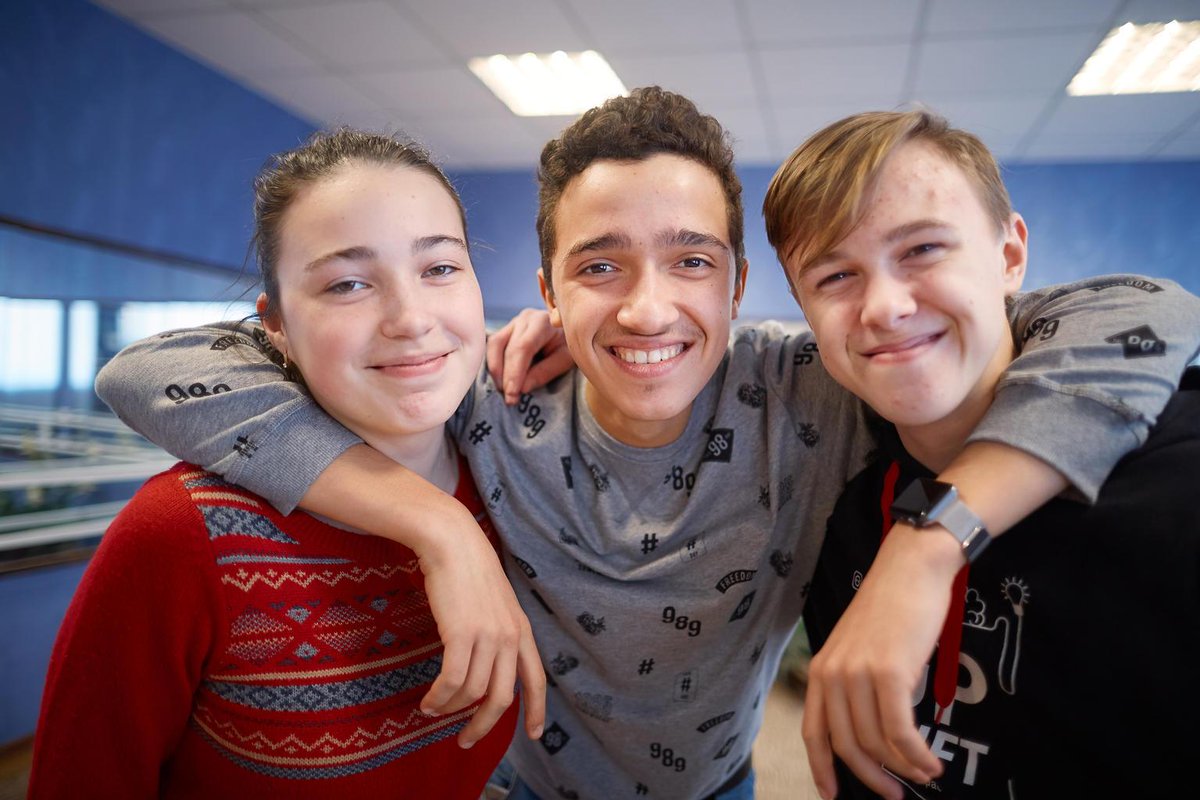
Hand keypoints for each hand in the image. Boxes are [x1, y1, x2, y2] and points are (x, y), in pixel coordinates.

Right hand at [415, 506, 545, 746]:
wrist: (452, 542)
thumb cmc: (467, 570)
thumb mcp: (495, 603)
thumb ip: (498, 632)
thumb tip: (486, 665)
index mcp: (522, 630)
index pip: (537, 679)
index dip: (536, 710)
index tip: (532, 735)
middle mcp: (510, 637)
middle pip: (502, 698)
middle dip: (483, 725)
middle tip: (465, 740)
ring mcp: (488, 636)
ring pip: (473, 694)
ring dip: (450, 710)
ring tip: (433, 711)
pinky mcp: (462, 635)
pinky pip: (452, 682)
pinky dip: (439, 698)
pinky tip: (427, 703)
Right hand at [486, 308, 572, 403]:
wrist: (570, 332)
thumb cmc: (569, 345)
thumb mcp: (566, 359)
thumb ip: (545, 372)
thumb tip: (522, 388)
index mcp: (542, 322)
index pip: (523, 347)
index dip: (515, 372)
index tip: (513, 393)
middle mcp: (525, 319)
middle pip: (506, 347)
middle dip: (505, 376)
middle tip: (509, 399)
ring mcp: (513, 323)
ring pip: (494, 345)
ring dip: (496, 371)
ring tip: (503, 391)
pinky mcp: (506, 331)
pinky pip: (493, 347)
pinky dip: (494, 366)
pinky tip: (501, 381)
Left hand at [803, 524, 961, 798]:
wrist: (912, 569)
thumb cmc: (893, 609)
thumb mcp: (861, 649)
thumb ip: (858, 688)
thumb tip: (878, 737)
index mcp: (820, 670)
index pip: (814, 732)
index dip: (822, 769)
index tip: (833, 795)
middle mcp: (832, 674)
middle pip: (847, 745)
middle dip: (872, 777)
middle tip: (895, 794)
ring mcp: (859, 674)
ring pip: (877, 742)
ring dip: (904, 768)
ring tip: (925, 774)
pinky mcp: (889, 673)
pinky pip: (900, 731)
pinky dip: (917, 755)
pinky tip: (931, 764)